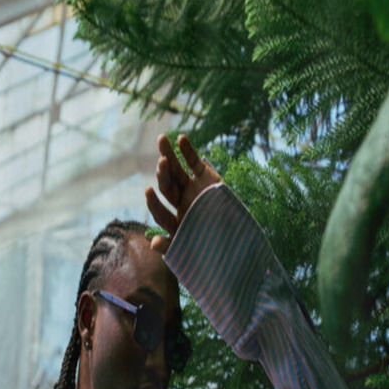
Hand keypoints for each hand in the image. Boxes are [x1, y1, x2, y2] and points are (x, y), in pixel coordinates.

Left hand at [145, 134, 220, 251]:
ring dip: (169, 156)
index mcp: (175, 220)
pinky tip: (180, 138)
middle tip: (161, 163)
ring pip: (177, 170)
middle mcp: (180, 202)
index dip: (154, 203)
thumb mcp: (193, 249)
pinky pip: (194, 162)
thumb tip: (153, 244)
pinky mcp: (205, 177)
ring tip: (161, 141)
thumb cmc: (215, 247)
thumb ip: (172, 247)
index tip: (148, 191)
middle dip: (163, 175)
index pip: (161, 212)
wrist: (241, 238)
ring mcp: (192, 188)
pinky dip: (187, 151)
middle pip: (167, 187)